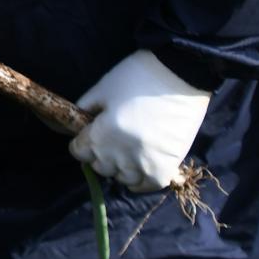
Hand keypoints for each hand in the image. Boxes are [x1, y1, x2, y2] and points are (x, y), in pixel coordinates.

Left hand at [68, 50, 210, 192]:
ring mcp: (145, 163)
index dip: (81, 141)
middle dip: (99, 153)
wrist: (181, 73)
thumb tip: (76, 125)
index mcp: (103, 134)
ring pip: (122, 178)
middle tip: (109, 138)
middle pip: (100, 166)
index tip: (88, 133)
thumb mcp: (103, 88)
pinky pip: (147, 185)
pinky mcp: (167, 167)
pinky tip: (139, 166)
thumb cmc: (137, 75)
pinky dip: (140, 179)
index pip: (79, 152)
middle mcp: (122, 154)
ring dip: (120, 166)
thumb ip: (85, 108)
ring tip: (126, 151)